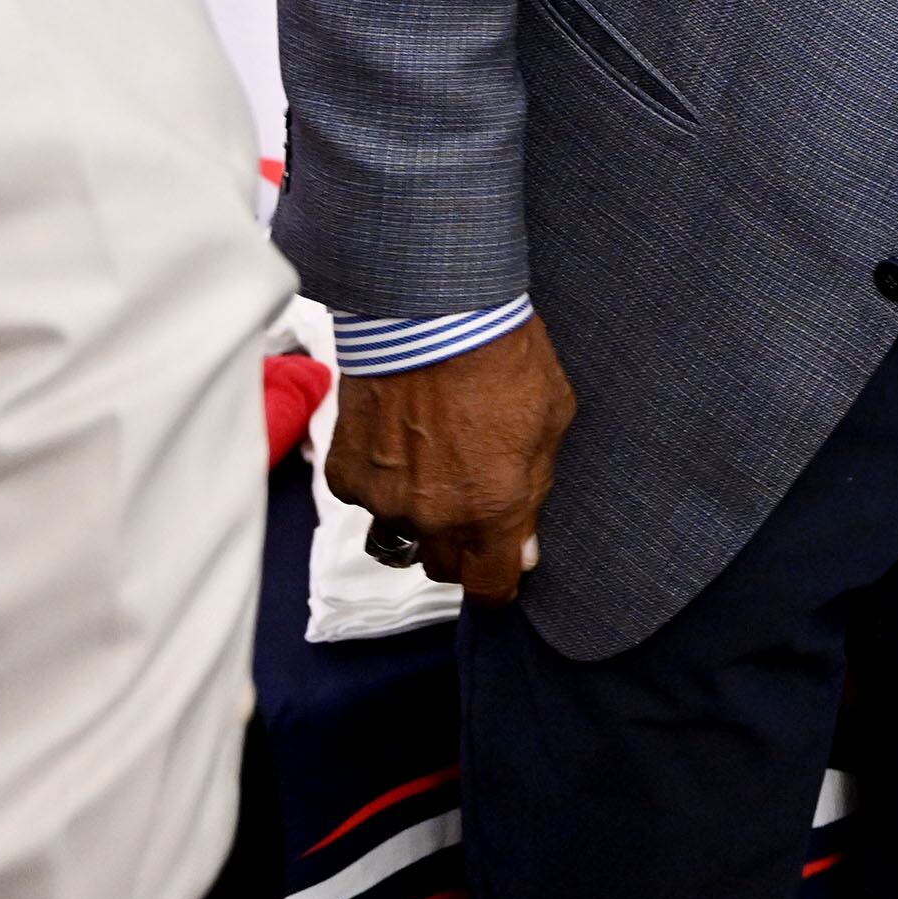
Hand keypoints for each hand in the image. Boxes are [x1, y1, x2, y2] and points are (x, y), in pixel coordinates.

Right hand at [324, 315, 577, 599]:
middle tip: (471, 508)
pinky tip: (395, 442)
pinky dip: (378, 482)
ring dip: (415, 520)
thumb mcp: (551, 421)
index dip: (498, 585)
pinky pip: (364, 498)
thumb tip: (524, 546)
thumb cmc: (504, 355)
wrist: (434, 309)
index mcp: (492, 512)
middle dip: (460, 549)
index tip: (502, 570)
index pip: (489, 589)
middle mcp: (434, 517)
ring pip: (398, 538)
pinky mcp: (346, 472)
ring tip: (429, 474)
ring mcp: (384, 498)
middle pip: (442, 568)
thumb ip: (535, 489)